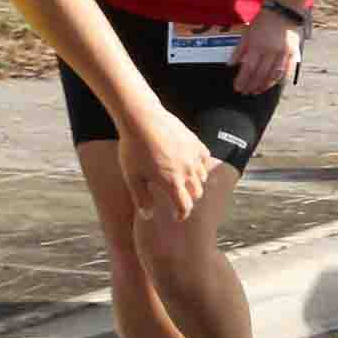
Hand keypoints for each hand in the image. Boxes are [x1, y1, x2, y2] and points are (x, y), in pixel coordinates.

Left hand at [123, 104, 212, 225]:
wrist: (142, 119)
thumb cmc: (133, 149)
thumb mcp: (132, 177)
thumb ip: (141, 198)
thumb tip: (148, 216)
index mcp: (172, 183)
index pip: (185, 206)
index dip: (182, 215)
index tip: (178, 217)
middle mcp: (188, 172)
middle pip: (197, 193)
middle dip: (188, 199)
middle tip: (178, 199)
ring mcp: (194, 157)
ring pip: (202, 177)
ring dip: (195, 183)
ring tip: (184, 182)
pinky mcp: (196, 143)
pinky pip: (205, 160)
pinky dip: (200, 165)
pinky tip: (191, 164)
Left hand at [233, 9, 302, 94]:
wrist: (282, 12)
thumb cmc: (262, 22)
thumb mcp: (246, 33)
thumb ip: (238, 50)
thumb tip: (230, 65)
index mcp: (257, 46)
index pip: (248, 69)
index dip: (242, 80)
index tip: (238, 88)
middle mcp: (270, 52)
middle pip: (260, 75)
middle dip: (252, 85)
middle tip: (246, 92)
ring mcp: (283, 53)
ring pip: (274, 75)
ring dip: (265, 85)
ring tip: (258, 90)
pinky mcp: (293, 53)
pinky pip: (287, 70)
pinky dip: (280, 79)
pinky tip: (274, 84)